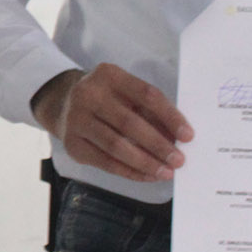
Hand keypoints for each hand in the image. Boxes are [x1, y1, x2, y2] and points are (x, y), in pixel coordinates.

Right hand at [32, 63, 192, 182]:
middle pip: (129, 123)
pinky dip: (129, 171)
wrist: (63, 104)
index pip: (146, 95)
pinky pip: (105, 162)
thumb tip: (176, 139)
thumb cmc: (107, 99)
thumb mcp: (127, 93)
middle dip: (158, 144)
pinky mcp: (72, 144)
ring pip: (116, 146)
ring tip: (166, 172)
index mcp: (108, 75)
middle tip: (179, 160)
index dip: (169, 116)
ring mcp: (76, 119)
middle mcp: (88, 94)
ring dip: (145, 162)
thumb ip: (150, 111)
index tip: (188, 136)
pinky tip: (147, 176)